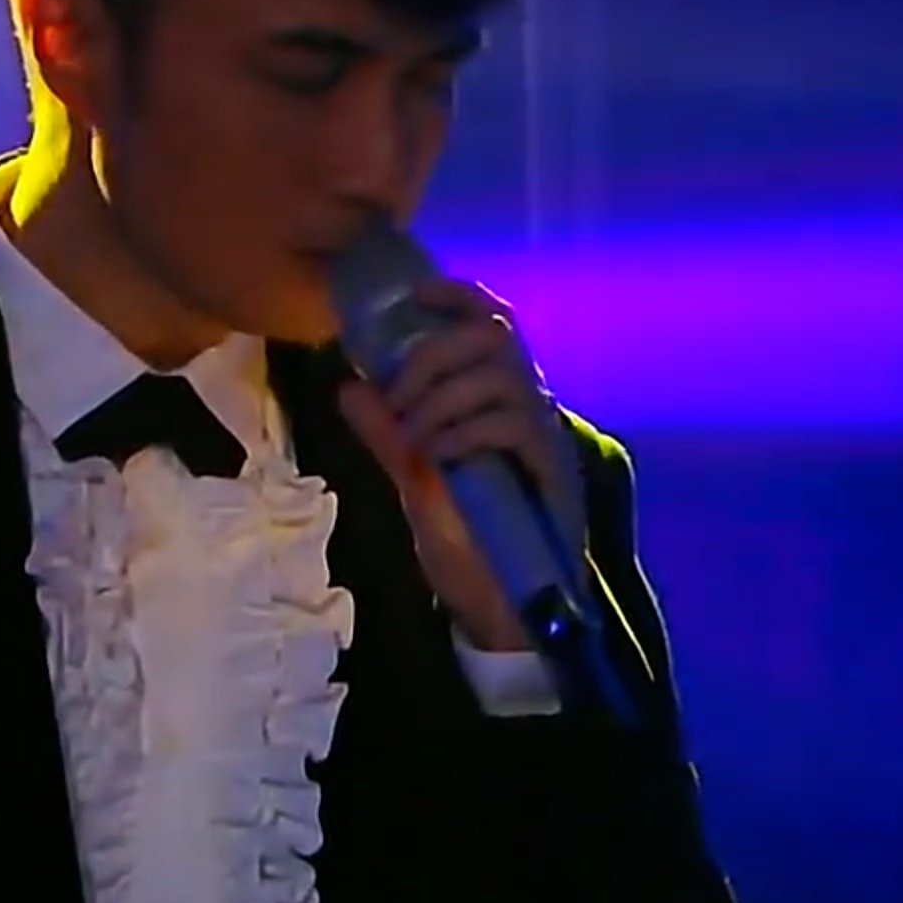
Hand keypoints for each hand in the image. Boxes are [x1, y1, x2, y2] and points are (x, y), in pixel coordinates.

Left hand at [335, 278, 584, 653]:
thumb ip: (388, 435)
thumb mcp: (416, 481)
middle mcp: (528, 404)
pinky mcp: (551, 468)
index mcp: (498, 399)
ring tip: (415, 439)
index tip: (414, 295)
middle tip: (398, 395)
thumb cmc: (469, 543)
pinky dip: (462, 432)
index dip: (457, 296)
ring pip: (499, 373)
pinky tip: (440, 458)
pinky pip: (509, 423)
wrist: (505, 607)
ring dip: (441, 398)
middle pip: (495, 331)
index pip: (491, 320)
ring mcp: (542, 435)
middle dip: (433, 353)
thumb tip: (351, 386)